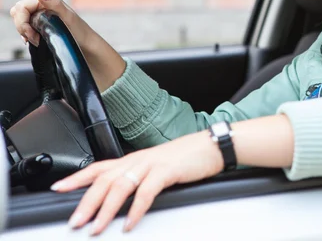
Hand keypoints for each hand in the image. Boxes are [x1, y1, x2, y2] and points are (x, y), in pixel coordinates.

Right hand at [10, 0, 125, 91]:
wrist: (87, 46)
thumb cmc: (81, 32)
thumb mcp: (68, 17)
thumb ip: (54, 3)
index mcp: (48, 0)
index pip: (22, 7)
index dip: (22, 21)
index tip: (31, 34)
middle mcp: (44, 6)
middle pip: (19, 12)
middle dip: (22, 26)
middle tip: (34, 38)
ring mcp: (42, 15)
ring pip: (21, 19)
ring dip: (24, 31)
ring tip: (36, 40)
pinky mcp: (42, 25)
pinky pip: (26, 27)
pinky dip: (27, 34)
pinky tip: (35, 40)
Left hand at [51, 131, 223, 234]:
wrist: (209, 146)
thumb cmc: (184, 159)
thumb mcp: (155, 167)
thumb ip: (137, 179)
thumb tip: (119, 199)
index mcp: (132, 160)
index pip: (98, 167)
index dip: (77, 178)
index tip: (59, 189)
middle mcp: (137, 160)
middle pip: (104, 179)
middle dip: (86, 202)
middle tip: (74, 222)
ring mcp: (151, 164)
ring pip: (121, 185)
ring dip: (106, 209)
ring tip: (96, 228)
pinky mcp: (167, 171)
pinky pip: (147, 192)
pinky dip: (136, 209)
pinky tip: (129, 223)